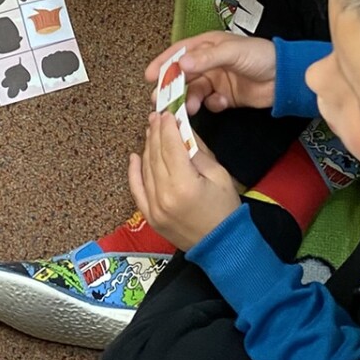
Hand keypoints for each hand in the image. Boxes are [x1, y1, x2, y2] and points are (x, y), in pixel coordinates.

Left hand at [129, 114, 240, 249]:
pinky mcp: (149, 217)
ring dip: (147, 147)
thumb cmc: (225, 209)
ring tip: (151, 131)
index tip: (167, 112)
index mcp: (184, 185)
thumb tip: (182, 129)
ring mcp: (154, 208)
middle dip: (156, 132)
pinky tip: (134, 156)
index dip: (167, 127)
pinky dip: (134, 172)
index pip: (170, 147)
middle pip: (155, 155)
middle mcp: (164, 196)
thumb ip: (197, 151)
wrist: (222, 246)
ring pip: (146, 169)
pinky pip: (136, 190)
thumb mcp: (219, 175)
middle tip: (156, 115)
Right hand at [143, 31, 276, 115]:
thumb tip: (181, 64)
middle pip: (183, 76)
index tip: (148, 76)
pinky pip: (211, 103)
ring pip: (194, 92)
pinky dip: (213, 105)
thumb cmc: (260, 56)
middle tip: (160, 101)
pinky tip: (222, 103)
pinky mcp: (226, 97)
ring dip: (190, 100)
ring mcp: (216, 81)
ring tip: (190, 108)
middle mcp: (208, 63)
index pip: (179, 53)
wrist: (285, 78)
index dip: (163, 63)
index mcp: (207, 46)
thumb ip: (206, 58)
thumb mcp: (232, 52)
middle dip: (171, 88)